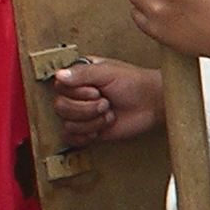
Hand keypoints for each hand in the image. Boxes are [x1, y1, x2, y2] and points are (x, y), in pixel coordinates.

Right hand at [50, 55, 164, 146]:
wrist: (151, 104)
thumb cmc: (133, 83)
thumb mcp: (108, 72)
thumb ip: (82, 73)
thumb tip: (58, 76)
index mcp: (79, 76)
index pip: (59, 86)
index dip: (76, 93)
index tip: (96, 91)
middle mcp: (76, 94)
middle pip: (60, 106)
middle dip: (86, 109)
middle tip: (106, 104)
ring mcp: (81, 113)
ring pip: (67, 123)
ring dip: (91, 122)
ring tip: (109, 115)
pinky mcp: (87, 129)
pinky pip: (70, 137)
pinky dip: (84, 136)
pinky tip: (98, 130)